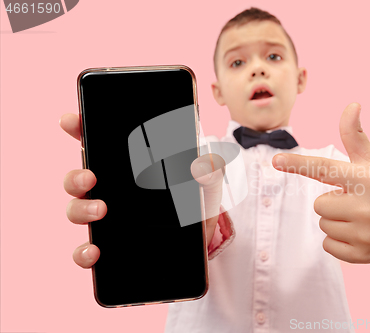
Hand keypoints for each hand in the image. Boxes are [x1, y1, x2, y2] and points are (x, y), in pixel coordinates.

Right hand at [60, 113, 224, 268]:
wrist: (202, 237)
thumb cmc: (198, 200)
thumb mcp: (206, 182)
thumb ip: (208, 169)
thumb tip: (201, 166)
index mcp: (128, 166)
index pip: (96, 143)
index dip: (78, 128)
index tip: (72, 121)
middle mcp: (111, 189)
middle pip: (77, 178)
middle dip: (76, 175)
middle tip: (91, 178)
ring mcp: (107, 217)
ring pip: (76, 210)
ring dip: (81, 209)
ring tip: (101, 210)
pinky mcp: (111, 245)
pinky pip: (85, 250)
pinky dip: (83, 252)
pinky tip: (94, 252)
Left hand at [272, 103, 369, 263]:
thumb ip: (354, 135)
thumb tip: (351, 105)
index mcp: (368, 178)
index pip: (325, 169)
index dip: (299, 163)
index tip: (276, 160)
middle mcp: (367, 206)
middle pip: (318, 204)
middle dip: (332, 202)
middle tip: (355, 201)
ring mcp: (366, 233)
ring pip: (323, 225)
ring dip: (336, 221)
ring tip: (360, 217)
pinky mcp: (363, 255)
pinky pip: (328, 246)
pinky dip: (339, 241)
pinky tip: (359, 234)